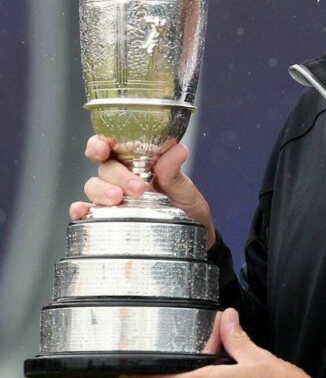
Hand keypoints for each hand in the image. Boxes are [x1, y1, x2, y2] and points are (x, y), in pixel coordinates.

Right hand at [69, 135, 215, 247]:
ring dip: (102, 191)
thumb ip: (174, 171)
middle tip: (137, 188)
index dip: (101, 143)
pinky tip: (82, 211)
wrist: (191, 234)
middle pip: (105, 167)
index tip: (105, 148)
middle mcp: (122, 178)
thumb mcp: (184, 188)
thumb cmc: (186, 206)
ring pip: (94, 186)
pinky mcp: (108, 219)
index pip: (112, 145)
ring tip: (118, 200)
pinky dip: (81, 210)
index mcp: (138, 162)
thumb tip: (179, 149)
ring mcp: (114, 199)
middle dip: (117, 175)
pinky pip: (88, 213)